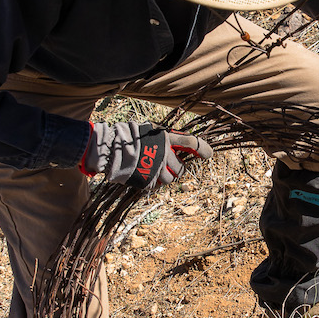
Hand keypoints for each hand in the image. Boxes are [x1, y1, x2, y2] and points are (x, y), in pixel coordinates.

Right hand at [81, 121, 212, 189]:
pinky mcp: (148, 181)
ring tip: (154, 170)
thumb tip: (179, 145)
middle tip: (167, 165)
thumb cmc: (129, 137)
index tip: (208, 154)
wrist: (110, 150)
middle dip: (177, 169)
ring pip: (171, 179)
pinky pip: (157, 185)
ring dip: (165, 176)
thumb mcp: (149, 132)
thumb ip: (165, 139)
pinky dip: (154, 181)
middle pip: (181, 168)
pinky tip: (145, 174)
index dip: (202, 148)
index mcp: (165, 139)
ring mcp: (157, 169)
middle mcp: (164, 154)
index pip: (191, 143)